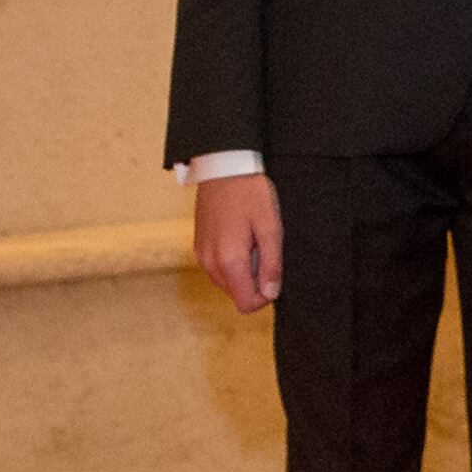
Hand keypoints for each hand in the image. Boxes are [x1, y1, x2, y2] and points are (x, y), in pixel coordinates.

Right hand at [194, 172, 282, 313]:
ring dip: (243, 272)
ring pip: (226, 283)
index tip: (273, 272)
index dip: (265, 296)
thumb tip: (271, 294)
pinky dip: (231, 262)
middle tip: (263, 250)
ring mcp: (201, 255)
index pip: (246, 304)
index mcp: (229, 261)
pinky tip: (240, 237)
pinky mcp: (198, 247)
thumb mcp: (270, 227)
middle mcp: (210, 263)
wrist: (223, 168)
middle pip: (236, 295)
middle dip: (254, 282)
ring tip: (251, 241)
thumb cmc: (250, 194)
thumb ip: (271, 264)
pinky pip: (217, 269)